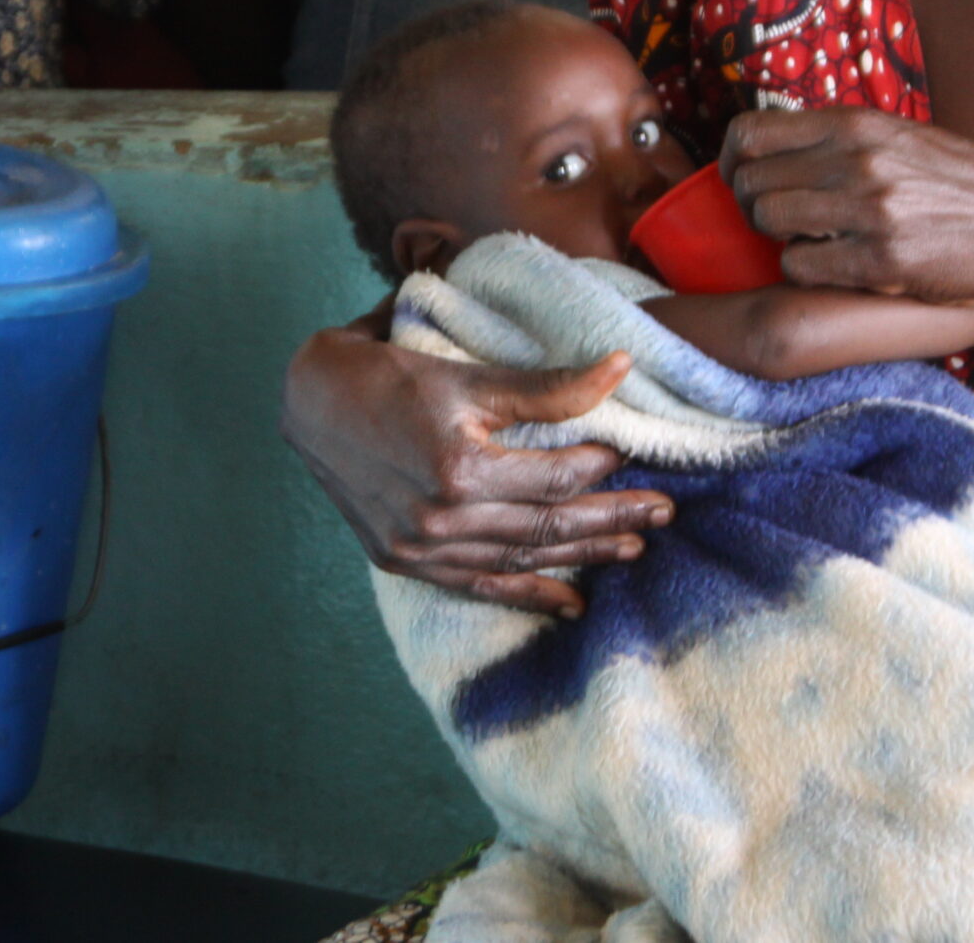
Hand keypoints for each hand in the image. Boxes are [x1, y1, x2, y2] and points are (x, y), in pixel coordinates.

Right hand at [280, 316, 674, 617]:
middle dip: (612, 519)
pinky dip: (528, 594)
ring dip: (582, 556)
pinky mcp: (406, 562)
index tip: (634, 457)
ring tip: (633, 549)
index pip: (555, 475)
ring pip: (522, 559)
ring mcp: (422, 548)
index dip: (600, 466)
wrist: (310, 403)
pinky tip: (571, 603)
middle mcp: (441, 519)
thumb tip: (621, 370)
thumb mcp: (468, 374)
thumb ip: (547, 386)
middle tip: (664, 513)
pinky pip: (480, 585)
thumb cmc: (388, 376)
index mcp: (459, 469)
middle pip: (548, 524)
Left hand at [723, 108, 973, 305]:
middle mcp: (856, 159)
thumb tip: (783, 143)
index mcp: (857, 123)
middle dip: (756, 207)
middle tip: (782, 221)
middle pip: (751, 182)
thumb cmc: (967, 185)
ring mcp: (867, 209)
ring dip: (779, 239)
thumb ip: (846, 137)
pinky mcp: (879, 260)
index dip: (732, 162)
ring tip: (812, 242)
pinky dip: (807, 270)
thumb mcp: (905, 137)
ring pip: (768, 222)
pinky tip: (836, 266)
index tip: (742, 180)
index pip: (750, 132)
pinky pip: (799, 266)